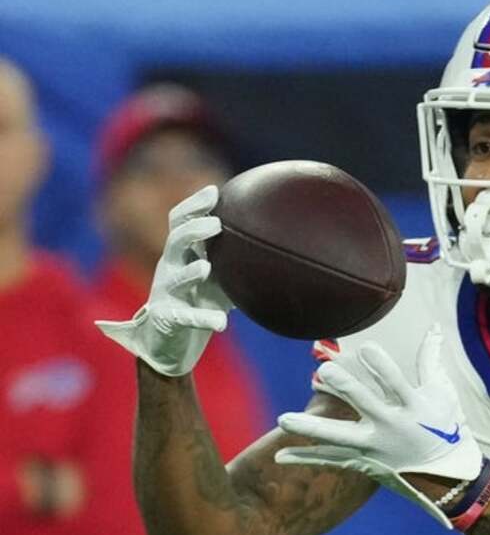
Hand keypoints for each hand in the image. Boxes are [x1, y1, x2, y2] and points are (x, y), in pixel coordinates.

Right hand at [95, 185, 232, 375]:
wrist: (168, 342)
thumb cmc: (198, 302)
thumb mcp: (220, 279)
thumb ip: (238, 261)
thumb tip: (278, 243)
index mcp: (182, 254)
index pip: (180, 222)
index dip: (194, 205)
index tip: (214, 191)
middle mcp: (170, 268)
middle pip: (175, 242)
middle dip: (193, 231)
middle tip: (215, 226)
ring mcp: (166, 293)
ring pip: (175, 278)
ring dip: (191, 272)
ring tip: (206, 268)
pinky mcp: (167, 319)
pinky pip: (184, 317)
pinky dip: (203, 318)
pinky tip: (220, 323)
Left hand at [274, 325, 482, 526]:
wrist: (446, 477)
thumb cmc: (444, 427)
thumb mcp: (442, 393)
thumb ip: (431, 360)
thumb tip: (433, 328)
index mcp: (413, 407)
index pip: (397, 382)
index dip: (382, 365)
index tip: (366, 346)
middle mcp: (392, 427)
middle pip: (366, 405)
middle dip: (346, 388)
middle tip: (326, 370)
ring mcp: (375, 447)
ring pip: (340, 438)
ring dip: (310, 428)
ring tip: (282, 419)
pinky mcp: (363, 462)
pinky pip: (331, 460)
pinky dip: (306, 458)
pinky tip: (279, 456)